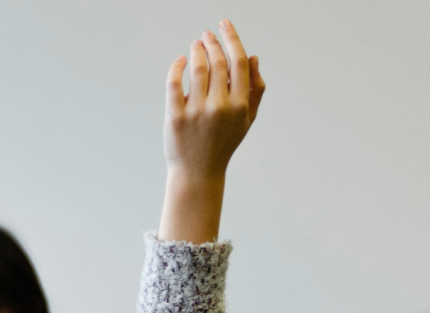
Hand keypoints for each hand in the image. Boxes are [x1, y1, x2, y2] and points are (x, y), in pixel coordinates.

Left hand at [159, 19, 265, 243]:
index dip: (231, 38)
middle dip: (211, 43)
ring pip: (196, 68)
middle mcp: (220, 107)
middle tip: (206, 35)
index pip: (238, 62)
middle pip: (217, 62)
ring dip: (195, 51)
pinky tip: (180, 60)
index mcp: (240, 106)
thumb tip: (254, 57)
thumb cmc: (224, 143)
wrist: (198, 172)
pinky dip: (176, 66)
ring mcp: (197, 112)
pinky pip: (174, 82)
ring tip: (195, 46)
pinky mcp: (176, 117)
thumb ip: (255, 89)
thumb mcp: (246, 119)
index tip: (223, 24)